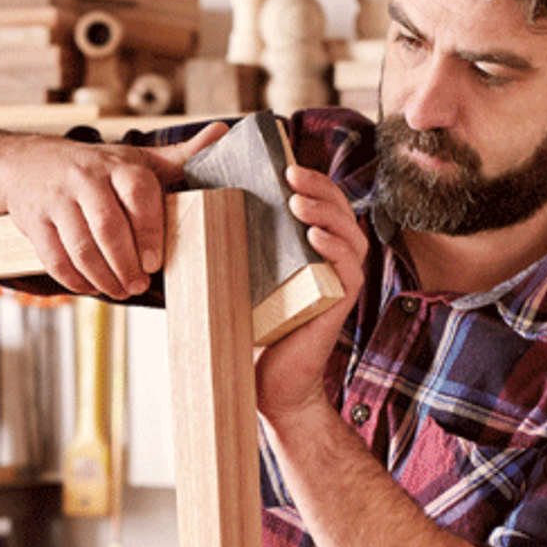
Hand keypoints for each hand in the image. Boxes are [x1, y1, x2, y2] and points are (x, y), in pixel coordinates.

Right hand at [3, 121, 228, 298]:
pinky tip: (91, 286)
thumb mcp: (135, 159)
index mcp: (117, 165)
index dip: (148, 231)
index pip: (137, 194)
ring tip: (119, 290)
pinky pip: (54, 258)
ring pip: (80, 247)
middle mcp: (85, 179)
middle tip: (138, 285)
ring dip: (103, 277)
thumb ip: (180, 156)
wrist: (28, 162)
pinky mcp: (33, 222)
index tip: (154, 262)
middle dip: (126, 264)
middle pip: (107, 227)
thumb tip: (223, 134)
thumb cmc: (94, 166)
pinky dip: (74, 280)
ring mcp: (56, 201)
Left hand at [254, 163, 367, 422]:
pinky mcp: (339, 305)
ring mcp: (338, 282)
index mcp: (311, 249)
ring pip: (350, 235)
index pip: (322, 204)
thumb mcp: (242, 276)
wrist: (265, 382)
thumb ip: (235, 245)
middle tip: (291, 173)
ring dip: (326, 213)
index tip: (284, 163)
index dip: (312, 180)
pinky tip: (314, 237)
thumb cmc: (253, 328)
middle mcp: (331, 261)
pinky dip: (335, 250)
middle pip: (341, 211)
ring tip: (299, 202)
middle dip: (319, 187)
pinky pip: (350, 271)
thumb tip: (196, 209)